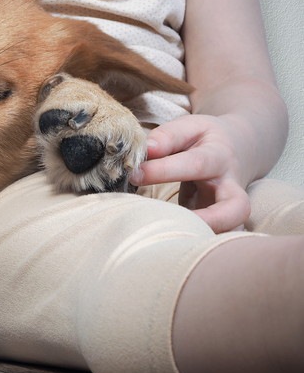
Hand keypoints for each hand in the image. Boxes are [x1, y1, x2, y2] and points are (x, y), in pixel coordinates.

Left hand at [129, 114, 250, 232]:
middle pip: (236, 209)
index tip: (135, 174)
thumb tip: (147, 150)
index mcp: (219, 157)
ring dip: (206, 238)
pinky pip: (214, 237)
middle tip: (172, 224)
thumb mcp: (189, 127)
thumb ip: (168, 137)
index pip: (195, 165)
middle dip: (210, 220)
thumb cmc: (205, 139)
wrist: (238, 147)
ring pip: (232, 231)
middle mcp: (230, 186)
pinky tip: (169, 245)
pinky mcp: (221, 223)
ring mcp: (229, 209)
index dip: (164, 171)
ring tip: (172, 241)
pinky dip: (197, 243)